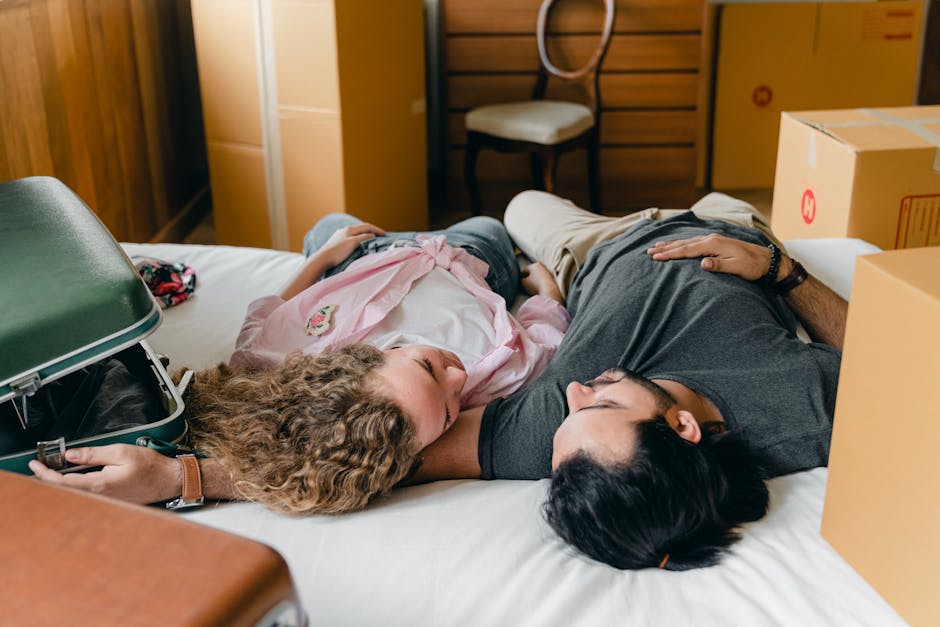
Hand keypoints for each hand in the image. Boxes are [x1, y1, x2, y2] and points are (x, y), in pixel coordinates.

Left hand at [28, 444, 180, 503]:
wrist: (170, 480)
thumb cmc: (151, 466)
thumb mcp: (121, 452)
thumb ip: (93, 454)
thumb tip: (70, 456)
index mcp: (99, 484)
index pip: (62, 482)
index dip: (45, 473)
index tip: (35, 464)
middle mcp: (100, 497)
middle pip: (65, 491)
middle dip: (49, 479)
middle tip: (40, 467)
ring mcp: (106, 501)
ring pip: (76, 494)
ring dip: (62, 483)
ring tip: (54, 471)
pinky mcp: (112, 501)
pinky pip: (88, 496)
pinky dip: (76, 487)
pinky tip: (76, 479)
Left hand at [318, 223, 385, 268]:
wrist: (322, 259)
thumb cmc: (338, 252)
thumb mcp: (353, 243)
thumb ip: (364, 237)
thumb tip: (372, 235)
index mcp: (350, 229)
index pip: (367, 226)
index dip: (377, 230)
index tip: (385, 234)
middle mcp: (345, 230)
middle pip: (362, 229)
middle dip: (372, 231)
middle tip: (380, 236)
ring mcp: (340, 236)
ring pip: (356, 233)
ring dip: (365, 235)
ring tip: (371, 240)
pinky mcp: (337, 242)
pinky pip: (351, 238)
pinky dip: (359, 239)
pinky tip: (359, 244)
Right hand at [521, 262, 563, 303]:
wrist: (549, 291)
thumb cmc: (535, 286)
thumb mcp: (523, 282)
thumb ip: (521, 279)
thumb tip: (522, 280)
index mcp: (535, 265)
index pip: (524, 270)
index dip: (520, 277)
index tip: (519, 282)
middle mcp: (542, 266)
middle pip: (532, 273)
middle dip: (528, 278)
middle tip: (525, 285)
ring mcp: (548, 272)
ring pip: (538, 277)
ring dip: (535, 281)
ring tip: (532, 289)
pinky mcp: (552, 279)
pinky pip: (543, 281)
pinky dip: (540, 284)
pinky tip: (539, 289)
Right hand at [646, 233, 790, 281]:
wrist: (767, 260)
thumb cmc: (752, 267)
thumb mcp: (736, 268)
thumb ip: (718, 265)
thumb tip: (702, 263)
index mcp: (713, 244)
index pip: (686, 250)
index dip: (669, 254)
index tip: (655, 257)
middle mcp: (711, 239)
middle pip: (683, 243)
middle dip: (665, 248)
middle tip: (648, 251)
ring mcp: (713, 239)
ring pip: (687, 241)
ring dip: (672, 244)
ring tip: (657, 246)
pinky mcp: (716, 242)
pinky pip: (694, 242)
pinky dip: (682, 243)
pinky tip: (678, 244)